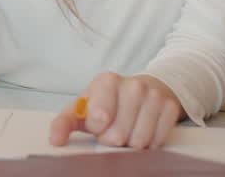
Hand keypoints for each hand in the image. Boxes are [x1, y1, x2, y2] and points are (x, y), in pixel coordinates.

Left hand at [49, 72, 183, 148]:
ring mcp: (154, 95)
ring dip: (130, 142)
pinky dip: (148, 143)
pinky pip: (157, 141)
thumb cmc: (106, 103)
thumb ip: (64, 122)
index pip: (98, 118)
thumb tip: (55, 140)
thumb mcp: (83, 108)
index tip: (98, 122)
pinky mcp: (170, 108)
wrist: (141, 91)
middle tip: (113, 128)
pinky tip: (143, 129)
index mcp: (106, 80)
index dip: (96, 128)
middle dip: (113, 138)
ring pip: (139, 141)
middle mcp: (133, 84)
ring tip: (127, 128)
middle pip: (118, 134)